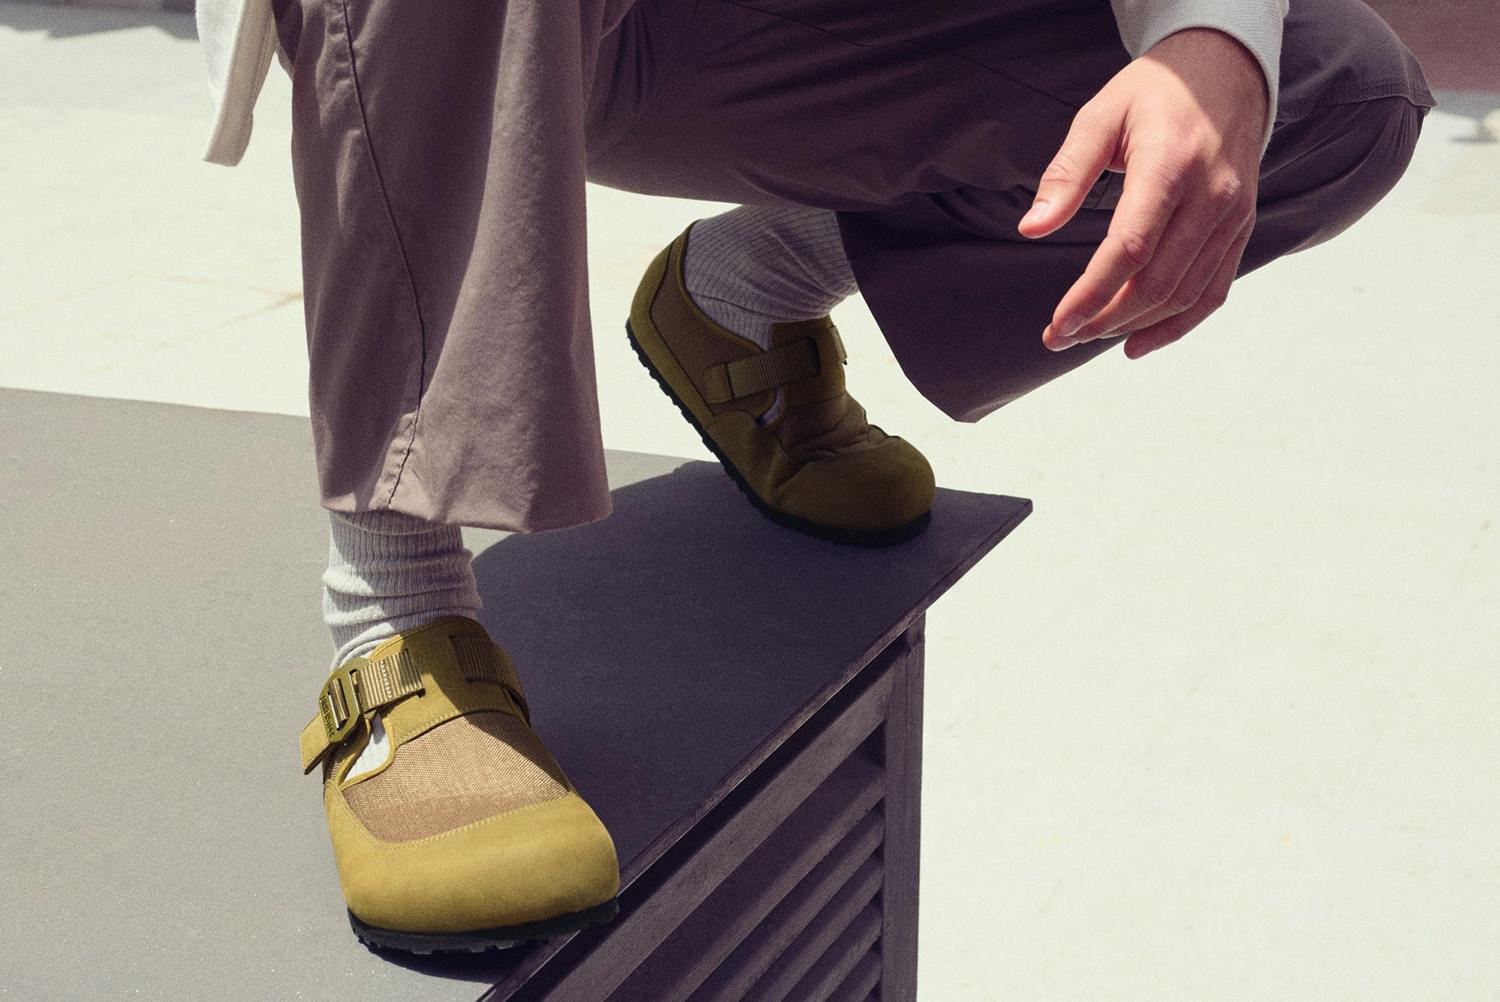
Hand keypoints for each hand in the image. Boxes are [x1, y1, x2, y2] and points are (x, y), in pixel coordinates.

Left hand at [1018, 28, 1267, 358]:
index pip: (1130, 249)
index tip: (1058, 324)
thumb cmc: (1154, 94)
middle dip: (1105, 320)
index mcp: (1171, 166)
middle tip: (1062, 336)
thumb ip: (1066, 174)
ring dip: (1133, 326)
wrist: (1226, 71)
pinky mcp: (1240, 228)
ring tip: (1089, 336)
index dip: (1092, 295)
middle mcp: (1211, 196)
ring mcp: (1232, 216)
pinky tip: (1138, 342)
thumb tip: (1032, 227)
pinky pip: (1213, 291)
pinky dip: (1177, 325)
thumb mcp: (1099, 117)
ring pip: (1185, 294)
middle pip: (1158, 282)